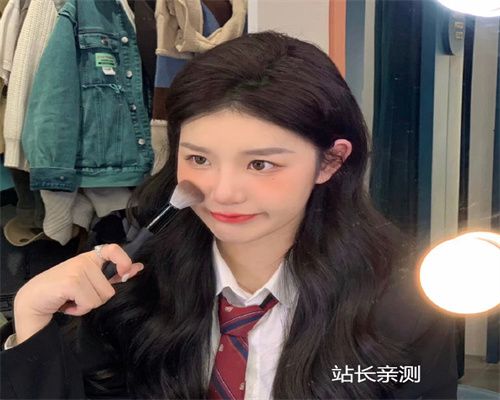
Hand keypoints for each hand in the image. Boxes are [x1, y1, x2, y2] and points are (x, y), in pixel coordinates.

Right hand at [13, 244, 143, 344]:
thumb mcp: (89, 282)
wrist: (32, 301)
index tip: (124, 274)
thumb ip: (112, 275)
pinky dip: (78, 310)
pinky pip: (89, 303)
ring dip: (86, 305)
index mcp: (90, 258)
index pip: (113, 249)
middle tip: (77, 296)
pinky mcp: (72, 282)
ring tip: (71, 299)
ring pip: (101, 298)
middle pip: (109, 290)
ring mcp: (78, 269)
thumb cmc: (61, 293)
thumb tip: (137, 268)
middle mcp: (84, 260)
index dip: (124, 262)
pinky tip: (66, 304)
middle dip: (95, 299)